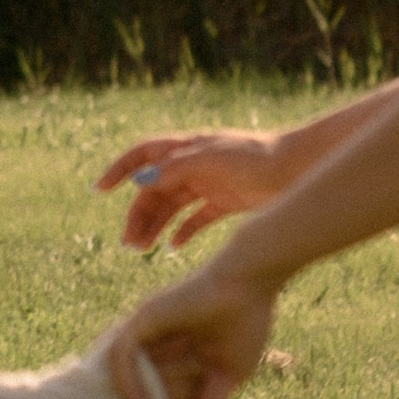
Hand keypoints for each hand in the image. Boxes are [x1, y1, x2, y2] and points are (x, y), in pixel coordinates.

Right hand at [96, 126, 290, 252]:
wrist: (297, 169)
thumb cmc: (255, 158)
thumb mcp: (210, 160)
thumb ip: (175, 169)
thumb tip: (140, 181)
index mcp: (186, 148)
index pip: (143, 154)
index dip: (120, 169)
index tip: (101, 190)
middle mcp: (194, 165)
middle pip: (154, 189)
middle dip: (138, 214)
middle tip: (128, 242)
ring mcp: (209, 184)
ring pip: (171, 207)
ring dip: (154, 226)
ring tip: (142, 249)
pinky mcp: (225, 202)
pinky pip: (195, 219)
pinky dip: (181, 232)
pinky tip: (171, 248)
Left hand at [104, 252, 280, 398]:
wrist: (252, 287)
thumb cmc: (244, 325)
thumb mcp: (227, 378)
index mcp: (176, 365)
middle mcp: (156, 352)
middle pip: (137, 398)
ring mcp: (147, 335)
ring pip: (124, 380)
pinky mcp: (143, 318)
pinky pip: (122, 354)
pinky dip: (128, 383)